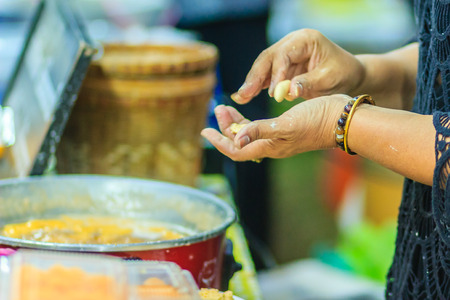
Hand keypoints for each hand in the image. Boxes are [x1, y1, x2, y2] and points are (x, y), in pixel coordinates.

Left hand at [201, 95, 348, 160]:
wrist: (342, 118)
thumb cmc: (316, 121)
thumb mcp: (286, 125)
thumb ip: (260, 131)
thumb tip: (236, 140)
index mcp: (269, 146)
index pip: (236, 150)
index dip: (219, 142)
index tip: (205, 131)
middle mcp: (272, 145)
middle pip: (240, 141)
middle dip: (225, 127)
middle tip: (217, 109)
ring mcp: (279, 138)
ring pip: (249, 134)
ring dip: (236, 122)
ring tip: (226, 107)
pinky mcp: (287, 129)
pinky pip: (261, 128)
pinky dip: (249, 121)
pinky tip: (247, 113)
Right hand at [231, 29, 364, 103]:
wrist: (349, 75)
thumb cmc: (343, 74)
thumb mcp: (329, 80)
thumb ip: (309, 83)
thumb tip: (289, 91)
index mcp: (305, 40)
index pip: (283, 55)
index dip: (276, 74)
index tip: (273, 94)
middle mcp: (292, 42)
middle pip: (267, 58)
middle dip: (255, 77)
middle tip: (243, 95)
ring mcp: (285, 53)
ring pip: (263, 66)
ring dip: (252, 82)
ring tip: (240, 98)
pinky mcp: (282, 65)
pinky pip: (266, 74)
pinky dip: (257, 86)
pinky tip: (245, 96)